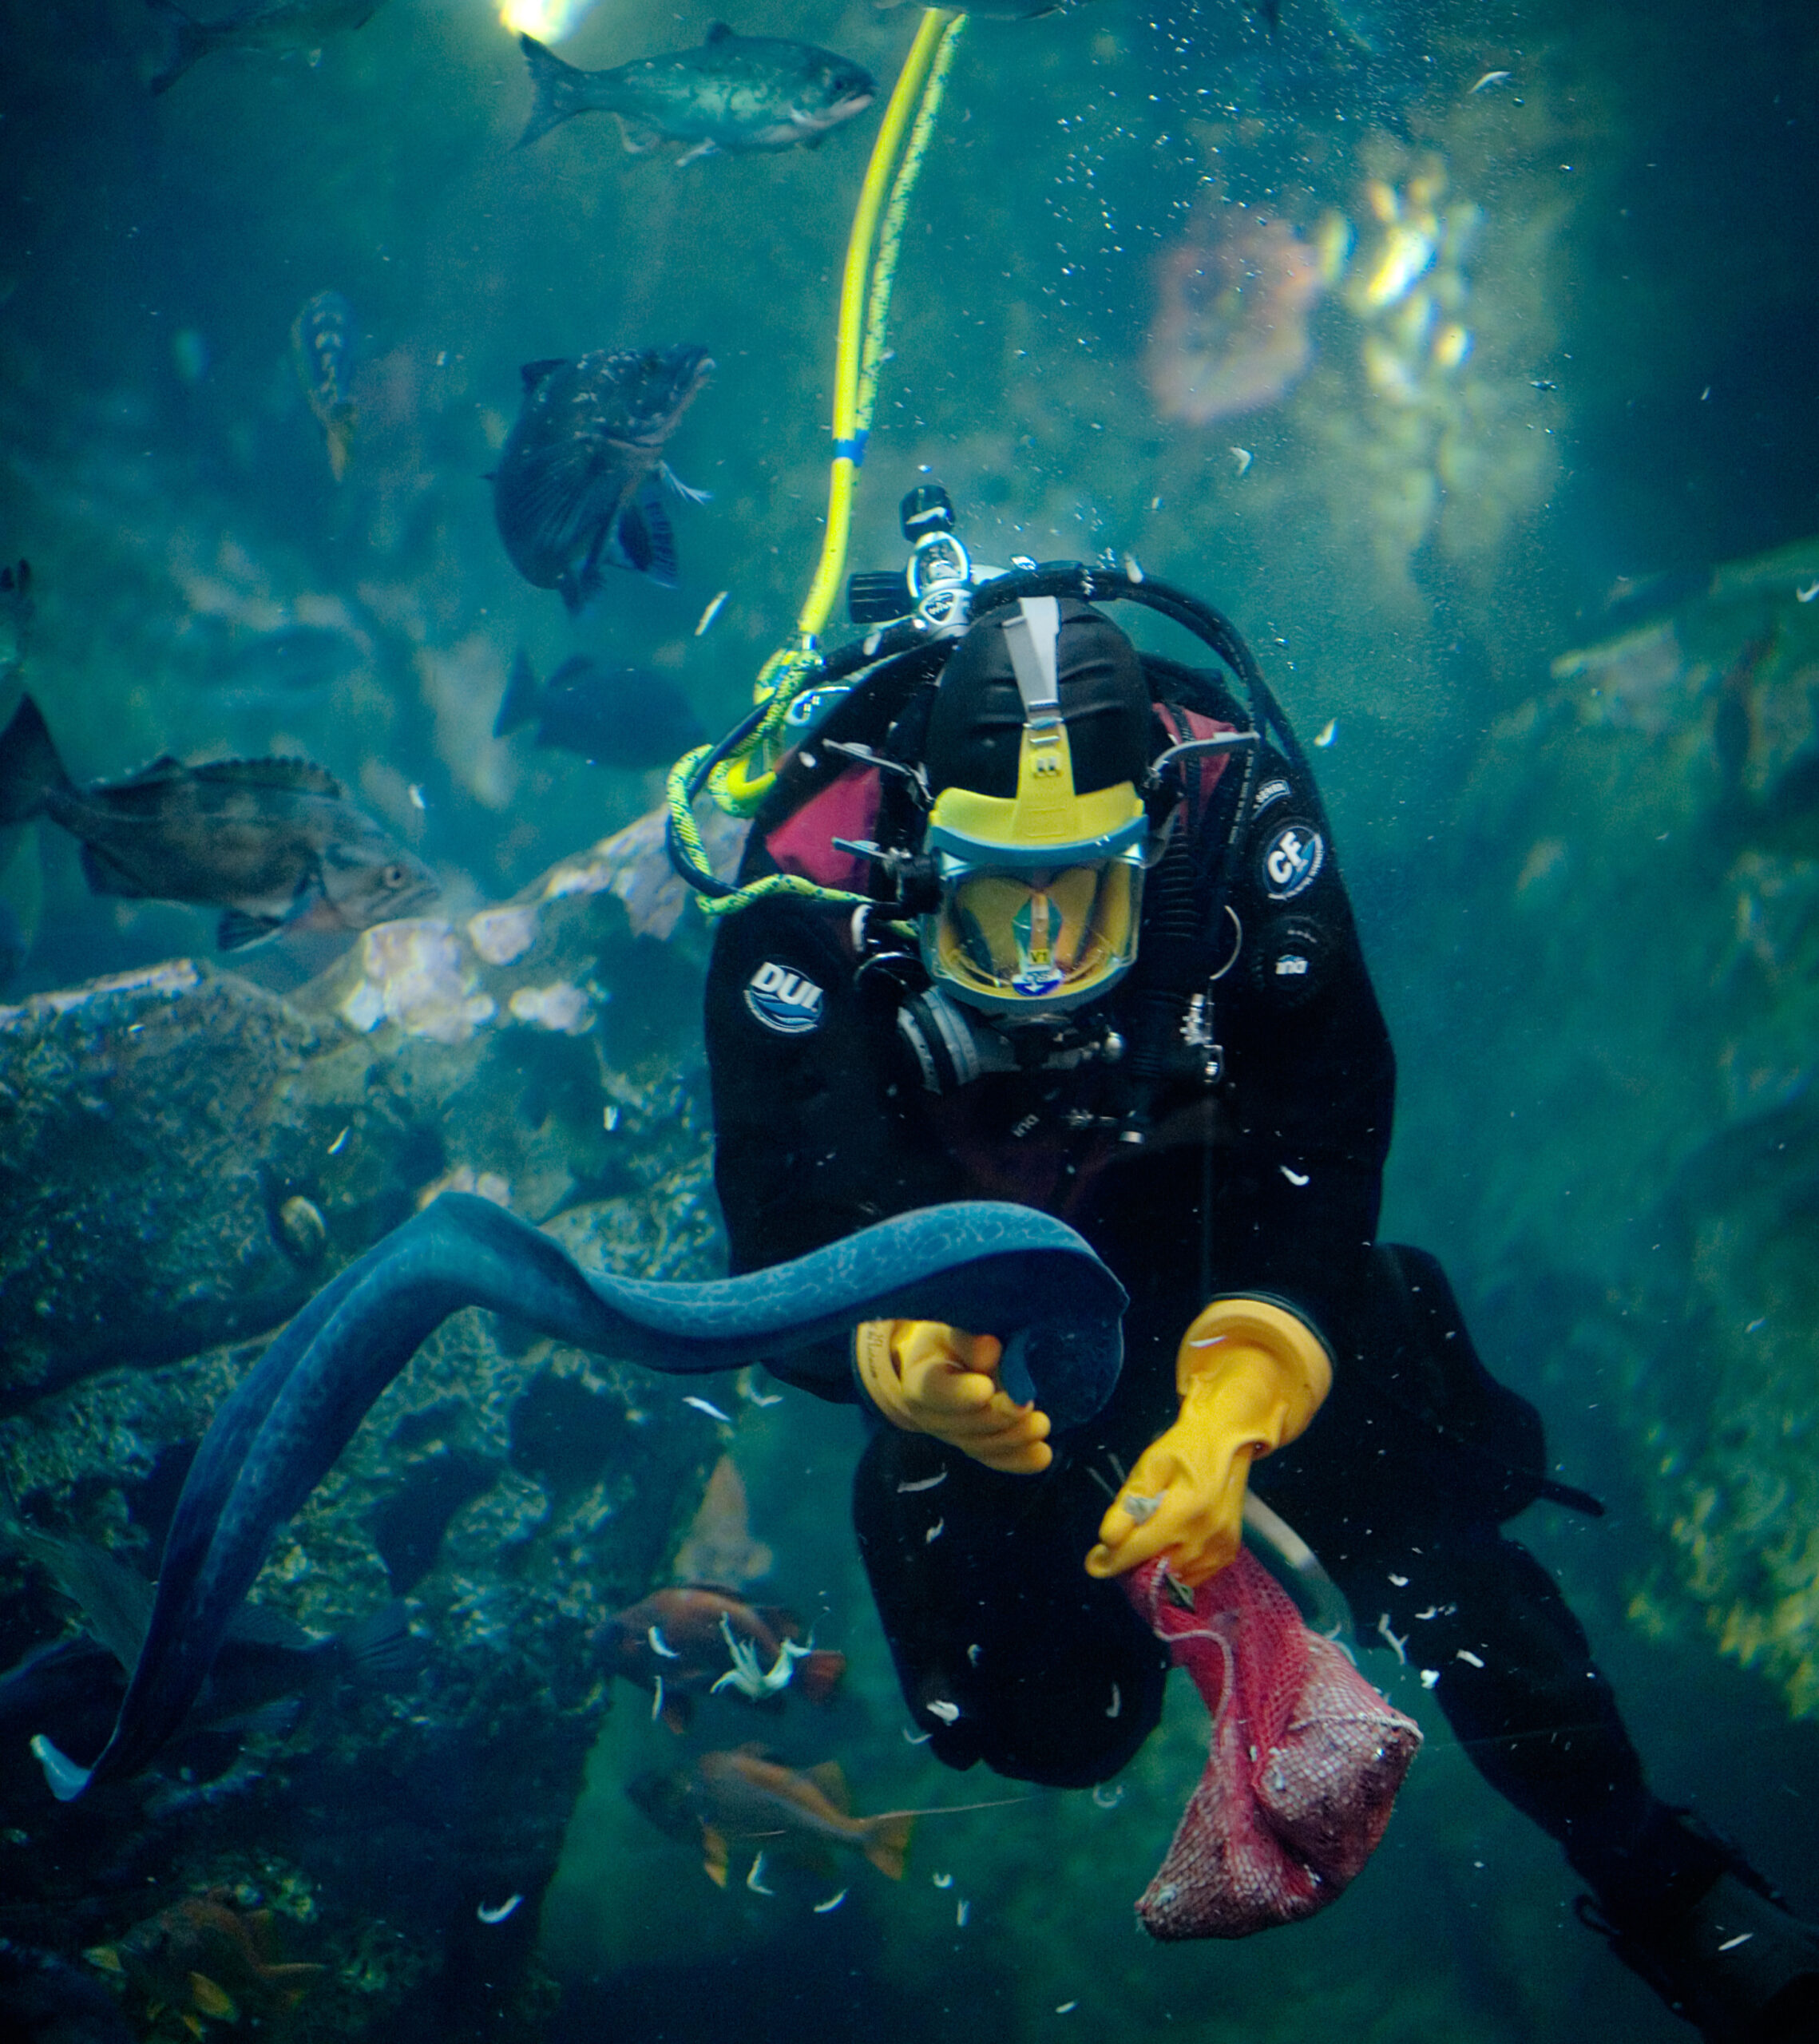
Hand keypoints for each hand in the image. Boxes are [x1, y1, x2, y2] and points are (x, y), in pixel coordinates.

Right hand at [854, 1320, 1052, 1474]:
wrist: (934, 1367)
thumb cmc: (944, 1342)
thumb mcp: (947, 1331)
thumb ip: (966, 1340)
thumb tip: (992, 1351)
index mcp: (919, 1380)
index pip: (934, 1390)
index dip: (960, 1393)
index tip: (986, 1388)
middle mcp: (931, 1416)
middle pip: (963, 1424)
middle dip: (996, 1416)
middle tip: (1024, 1404)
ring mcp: (953, 1435)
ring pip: (981, 1445)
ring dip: (1013, 1438)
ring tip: (1041, 1425)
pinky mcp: (974, 1446)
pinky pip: (994, 1458)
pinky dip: (1019, 1459)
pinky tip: (1042, 1455)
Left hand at [1084, 1298, 1330, 1586]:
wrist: (1232, 1432)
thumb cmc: (1184, 1442)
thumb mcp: (1150, 1462)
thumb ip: (1128, 1502)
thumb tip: (1106, 1538)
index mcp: (1184, 1508)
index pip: (1137, 1550)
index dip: (1109, 1560)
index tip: (1093, 1560)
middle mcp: (1207, 1533)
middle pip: (1156, 1571)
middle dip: (1131, 1564)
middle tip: (1116, 1547)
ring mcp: (1223, 1546)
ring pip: (1177, 1577)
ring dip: (1154, 1566)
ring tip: (1143, 1538)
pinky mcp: (1230, 1552)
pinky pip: (1197, 1575)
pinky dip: (1178, 1566)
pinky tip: (1168, 1543)